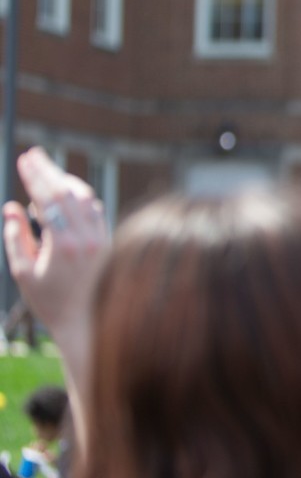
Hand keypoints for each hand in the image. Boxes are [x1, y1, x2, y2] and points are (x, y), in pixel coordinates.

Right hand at [2, 147, 108, 408]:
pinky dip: (80, 196)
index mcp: (63, 244)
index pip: (49, 198)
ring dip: (66, 181)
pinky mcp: (110, 241)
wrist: (88, 323)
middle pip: (67, 192)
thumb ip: (15, 238)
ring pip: (86, 198)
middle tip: (33, 154)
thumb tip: (12, 207)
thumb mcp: (23, 273)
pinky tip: (66, 192)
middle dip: (49, 170)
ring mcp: (102, 238)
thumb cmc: (51, 302)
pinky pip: (96, 209)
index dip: (35, 176)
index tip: (24, 159)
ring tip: (46, 171)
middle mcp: (87, 238)